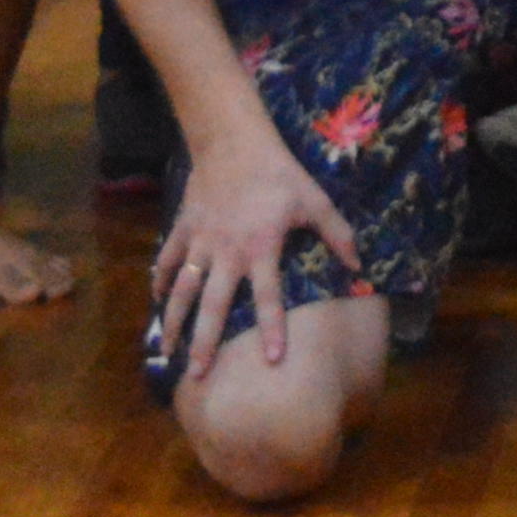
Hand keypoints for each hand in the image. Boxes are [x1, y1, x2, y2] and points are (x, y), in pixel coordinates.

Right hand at [144, 100, 358, 381]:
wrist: (234, 141)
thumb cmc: (279, 173)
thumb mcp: (314, 200)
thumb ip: (337, 233)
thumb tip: (360, 266)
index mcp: (261, 247)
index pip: (269, 296)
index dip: (272, 328)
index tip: (271, 362)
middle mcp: (227, 252)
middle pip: (213, 304)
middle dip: (204, 341)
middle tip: (198, 375)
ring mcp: (200, 242)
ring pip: (182, 289)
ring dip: (173, 321)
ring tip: (166, 353)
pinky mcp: (182, 229)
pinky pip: (166, 261)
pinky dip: (159, 281)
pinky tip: (157, 302)